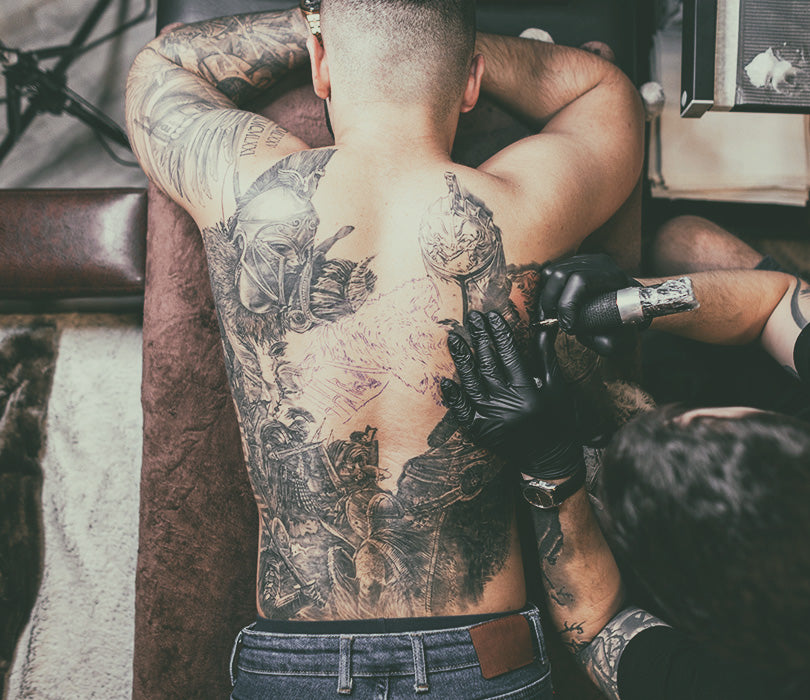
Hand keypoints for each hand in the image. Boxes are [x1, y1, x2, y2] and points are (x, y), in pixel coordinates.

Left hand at [440, 310, 582, 479]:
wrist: (550, 458)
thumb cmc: (557, 420)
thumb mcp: (556, 387)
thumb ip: (546, 356)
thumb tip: (542, 327)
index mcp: (528, 391)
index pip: (509, 355)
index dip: (499, 333)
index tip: (491, 315)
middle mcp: (508, 404)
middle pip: (488, 364)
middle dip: (479, 338)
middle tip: (471, 317)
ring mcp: (492, 419)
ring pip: (472, 383)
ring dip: (461, 360)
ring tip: (452, 338)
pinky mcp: (481, 431)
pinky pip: (463, 411)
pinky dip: (454, 396)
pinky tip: (445, 380)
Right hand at [540, 254, 641, 356]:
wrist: (628, 310)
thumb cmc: (623, 325)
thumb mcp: (620, 339)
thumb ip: (602, 340)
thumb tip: (575, 330)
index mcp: (614, 277)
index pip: (580, 280)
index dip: (567, 304)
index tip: (567, 327)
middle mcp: (598, 263)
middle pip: (560, 274)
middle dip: (551, 302)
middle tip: (555, 323)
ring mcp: (584, 260)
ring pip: (550, 273)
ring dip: (547, 298)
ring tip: (553, 316)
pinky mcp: (572, 264)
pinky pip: (548, 274)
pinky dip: (546, 292)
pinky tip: (553, 308)